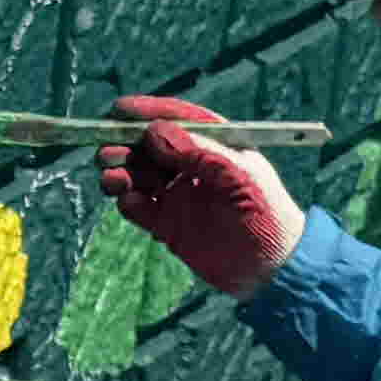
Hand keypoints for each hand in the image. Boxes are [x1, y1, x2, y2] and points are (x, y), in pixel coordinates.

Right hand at [98, 93, 300, 296]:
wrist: (273, 270)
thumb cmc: (268, 217)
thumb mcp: (240, 178)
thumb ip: (199, 154)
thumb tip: (155, 132)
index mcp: (216, 146)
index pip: (179, 120)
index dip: (149, 111)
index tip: (119, 110)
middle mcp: (194, 167)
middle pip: (152, 147)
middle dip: (126, 145)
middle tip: (106, 151)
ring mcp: (180, 195)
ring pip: (140, 175)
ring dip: (122, 172)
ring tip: (110, 178)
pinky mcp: (169, 225)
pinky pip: (140, 208)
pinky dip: (128, 202)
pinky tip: (128, 202)